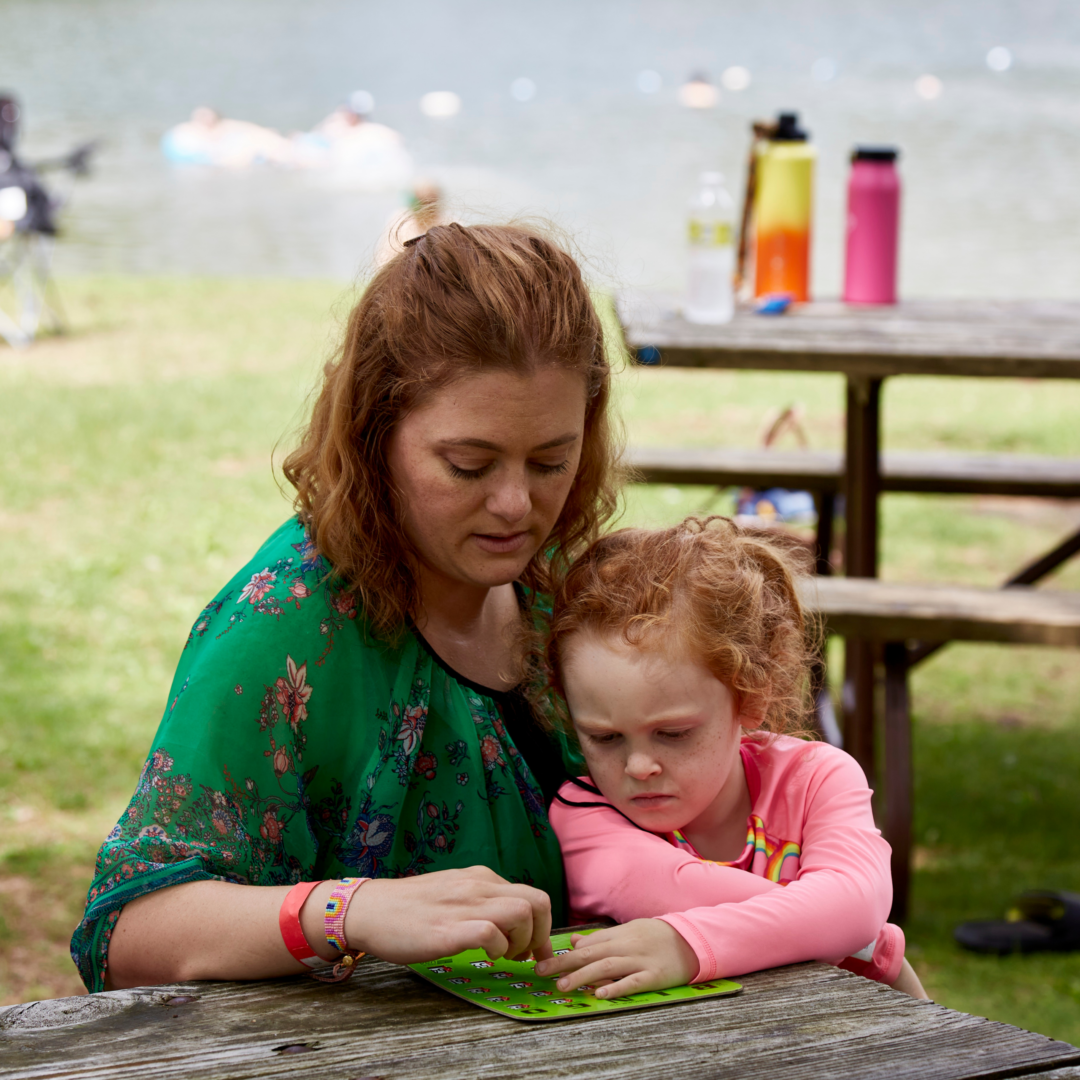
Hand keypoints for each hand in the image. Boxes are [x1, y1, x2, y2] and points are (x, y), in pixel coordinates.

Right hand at [344, 866, 552, 965]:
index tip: (534, 948)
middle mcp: (478, 885)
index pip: (532, 894)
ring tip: (502, 956)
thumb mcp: (453, 892)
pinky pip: (490, 933)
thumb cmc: (410, 907)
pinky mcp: (448, 929)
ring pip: (521, 913)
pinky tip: (484, 956)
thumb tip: (510, 921)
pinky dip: (497, 948)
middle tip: (524, 956)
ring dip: (521, 942)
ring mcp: (464, 905)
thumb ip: (480, 899)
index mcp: (480, 877)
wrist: (369, 909)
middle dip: (541, 934)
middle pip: (537, 901)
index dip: (542, 926)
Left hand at [534, 919, 697, 998]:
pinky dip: (616, 987)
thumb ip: (601, 938)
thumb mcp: (627, 931)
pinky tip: (600, 994)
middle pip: (591, 954)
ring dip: (582, 976)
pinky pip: (634, 982)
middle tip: (542, 972)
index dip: (564, 954)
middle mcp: (627, 945)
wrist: (691, 939)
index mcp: (619, 934)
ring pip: (607, 966)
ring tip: (563, 986)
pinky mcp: (655, 976)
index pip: (587, 944)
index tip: (543, 961)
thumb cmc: (655, 936)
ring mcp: (640, 960)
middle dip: (564, 963)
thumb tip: (574, 941)